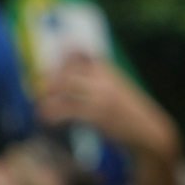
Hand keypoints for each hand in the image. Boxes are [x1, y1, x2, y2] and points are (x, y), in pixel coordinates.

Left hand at [33, 54, 180, 176]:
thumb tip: (71, 79)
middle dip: (47, 78)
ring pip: (63, 88)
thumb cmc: (130, 114)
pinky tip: (46, 120)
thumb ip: (98, 80)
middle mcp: (103, 79)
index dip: (60, 58)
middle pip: (65, 70)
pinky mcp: (96, 115)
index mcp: (107, 69)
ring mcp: (100, 96)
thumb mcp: (117, 89)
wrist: (149, 133)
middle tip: (35, 87)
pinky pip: (66, 110)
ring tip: (39, 106)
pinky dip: (52, 114)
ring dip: (46, 96)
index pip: (77, 52)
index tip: (49, 68)